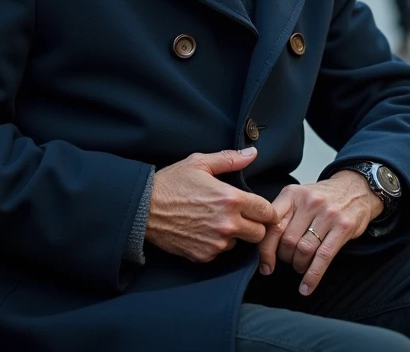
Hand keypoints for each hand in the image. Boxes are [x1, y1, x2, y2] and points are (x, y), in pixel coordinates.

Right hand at [145, 148, 279, 262]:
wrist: (142, 209)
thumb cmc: (170, 183)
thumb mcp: (199, 163)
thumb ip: (230, 159)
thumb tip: (252, 153)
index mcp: (230, 199)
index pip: (267, 212)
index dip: (265, 210)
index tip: (259, 209)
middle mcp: (227, 224)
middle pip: (259, 234)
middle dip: (254, 225)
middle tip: (240, 216)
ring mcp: (215, 243)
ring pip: (239, 244)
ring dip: (234, 236)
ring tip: (216, 222)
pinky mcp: (203, 256)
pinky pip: (220, 253)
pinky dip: (216, 245)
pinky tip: (203, 231)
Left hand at [256, 171, 382, 295]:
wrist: (358, 188)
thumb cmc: (324, 198)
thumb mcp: (300, 197)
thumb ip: (282, 214)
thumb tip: (263, 244)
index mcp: (292, 194)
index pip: (272, 225)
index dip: (265, 250)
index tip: (265, 265)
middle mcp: (309, 202)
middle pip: (288, 240)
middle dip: (285, 258)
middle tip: (288, 261)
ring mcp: (328, 214)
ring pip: (304, 250)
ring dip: (298, 265)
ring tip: (300, 267)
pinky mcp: (343, 226)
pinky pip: (323, 257)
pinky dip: (313, 276)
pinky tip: (306, 287)